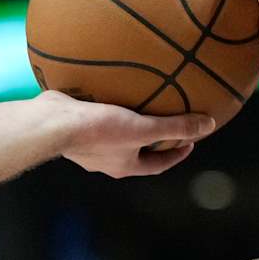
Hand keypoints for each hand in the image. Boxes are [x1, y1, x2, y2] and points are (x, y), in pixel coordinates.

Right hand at [36, 91, 215, 178]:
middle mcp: (106, 161)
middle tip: (168, 123)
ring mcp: (89, 147)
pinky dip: (108, 111)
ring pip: (116, 137)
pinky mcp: (75, 130)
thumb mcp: (142, 128)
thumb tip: (207, 125)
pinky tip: (111, 93)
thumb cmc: (96, 131)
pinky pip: (97, 121)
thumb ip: (173, 127)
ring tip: (140, 106)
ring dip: (129, 126)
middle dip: (153, 140)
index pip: (158, 165)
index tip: (190, 142)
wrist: (51, 124)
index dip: (176, 154)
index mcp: (124, 166)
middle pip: (137, 152)